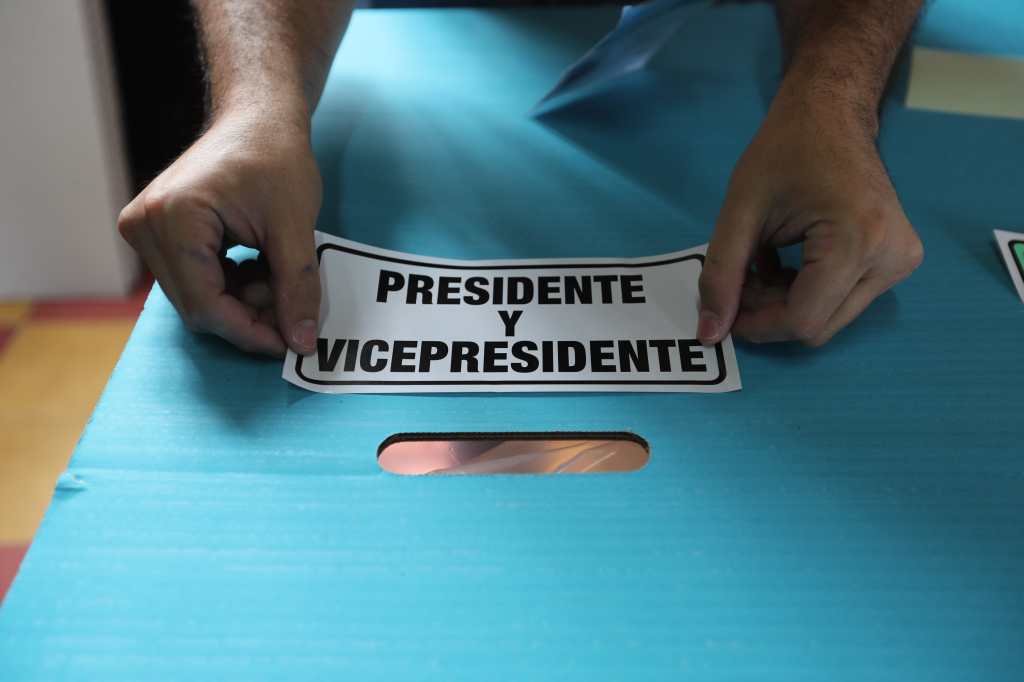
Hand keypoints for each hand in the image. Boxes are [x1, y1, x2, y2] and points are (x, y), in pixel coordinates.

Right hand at [118, 109, 321, 356]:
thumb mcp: (295, 226)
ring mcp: (144, 228)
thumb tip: (302, 343)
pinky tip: (259, 269)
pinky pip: (191, 280)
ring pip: (194, 298)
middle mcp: (144, 225)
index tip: (288, 344)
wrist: (257, 117)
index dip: (249, 332)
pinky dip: (229, 287)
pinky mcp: (155, 232)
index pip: (205, 304)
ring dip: (240, 302)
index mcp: (174, 218)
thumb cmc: (276, 157)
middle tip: (290, 309)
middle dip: (247, 316)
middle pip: (196, 306)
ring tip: (277, 278)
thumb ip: (297, 287)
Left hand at [697, 80, 923, 347]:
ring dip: (785, 305)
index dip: (757, 325)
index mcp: (857, 241)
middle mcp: (891, 258)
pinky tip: (784, 264)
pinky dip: (806, 294)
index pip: (802, 321)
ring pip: (829, 319)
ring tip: (760, 267)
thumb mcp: (740, 212)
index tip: (726, 309)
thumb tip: (710, 335)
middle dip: (769, 314)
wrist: (832, 114)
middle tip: (739, 281)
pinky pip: (842, 302)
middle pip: (818, 326)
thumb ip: (721, 275)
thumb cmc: (786, 150)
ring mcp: (901, 261)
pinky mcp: (899, 261)